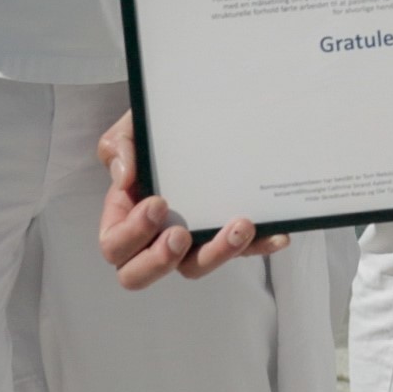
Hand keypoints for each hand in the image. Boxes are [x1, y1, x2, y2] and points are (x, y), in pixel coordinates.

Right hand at [95, 113, 283, 289]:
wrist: (196, 117)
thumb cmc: (156, 130)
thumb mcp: (133, 128)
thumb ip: (119, 146)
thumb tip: (125, 176)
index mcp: (125, 216)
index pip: (115, 245)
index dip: (132, 234)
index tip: (159, 203)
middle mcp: (153, 236)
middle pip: (141, 275)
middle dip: (159, 261)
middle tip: (180, 235)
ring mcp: (191, 240)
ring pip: (196, 267)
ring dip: (218, 253)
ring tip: (241, 226)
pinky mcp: (225, 236)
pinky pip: (241, 252)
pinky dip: (259, 246)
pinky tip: (277, 235)